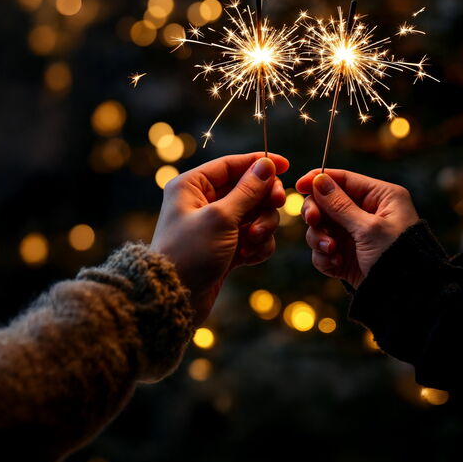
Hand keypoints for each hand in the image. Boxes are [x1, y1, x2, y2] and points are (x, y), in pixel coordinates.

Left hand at [152, 152, 288, 323]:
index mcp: (192, 185)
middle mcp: (203, 202)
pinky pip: (253, 238)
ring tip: (252, 241)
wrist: (176, 298)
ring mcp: (216, 226)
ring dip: (262, 226)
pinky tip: (248, 257)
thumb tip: (267, 165)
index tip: (286, 165)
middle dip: (263, 200)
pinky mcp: (226, 248)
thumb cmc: (190, 252)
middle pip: (248, 189)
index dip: (260, 163)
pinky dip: (256, 246)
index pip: (231, 165)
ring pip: (255, 214)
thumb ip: (248, 190)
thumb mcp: (220, 217)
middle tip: (277, 204)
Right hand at [296, 169, 418, 287]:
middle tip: (313, 221)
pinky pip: (323, 250)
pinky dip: (325, 257)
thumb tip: (319, 180)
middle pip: (326, 203)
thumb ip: (340, 205)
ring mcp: (355, 235)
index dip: (319, 180)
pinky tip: (337, 265)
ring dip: (320, 239)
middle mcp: (366, 213)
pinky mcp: (346, 256)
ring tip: (331, 251)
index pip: (344, 180)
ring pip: (321, 228)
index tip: (300, 185)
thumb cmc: (397, 257)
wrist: (406, 298)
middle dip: (317, 213)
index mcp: (380, 197)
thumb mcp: (369, 228)